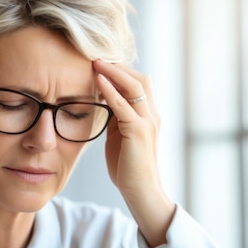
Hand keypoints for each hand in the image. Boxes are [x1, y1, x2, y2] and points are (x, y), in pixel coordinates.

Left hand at [93, 60, 174, 246]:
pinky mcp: (139, 132)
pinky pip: (124, 106)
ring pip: (134, 87)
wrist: (140, 191)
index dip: (121, 70)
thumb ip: (115, 118)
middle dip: (118, 65)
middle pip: (139, 78)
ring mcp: (148, 122)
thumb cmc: (128, 167)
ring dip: (114, 72)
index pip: (138, 83)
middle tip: (95, 56)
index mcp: (148, 115)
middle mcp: (152, 114)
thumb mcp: (120, 136)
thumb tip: (102, 102)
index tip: (100, 61)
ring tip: (95, 61)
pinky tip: (98, 80)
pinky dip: (111, 91)